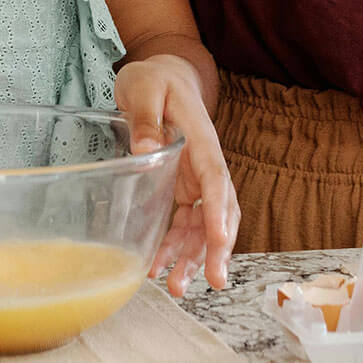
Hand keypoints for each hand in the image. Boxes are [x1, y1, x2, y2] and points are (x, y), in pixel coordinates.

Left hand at [114, 54, 239, 295]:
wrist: (164, 75)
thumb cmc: (154, 78)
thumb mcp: (143, 87)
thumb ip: (145, 116)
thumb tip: (145, 149)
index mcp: (200, 138)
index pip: (215, 177)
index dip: (218, 210)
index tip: (219, 240)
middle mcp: (204, 163)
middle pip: (220, 210)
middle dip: (217, 248)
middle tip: (211, 281)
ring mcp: (195, 179)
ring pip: (204, 225)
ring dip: (195, 257)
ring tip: (176, 286)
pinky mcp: (183, 188)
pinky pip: (185, 224)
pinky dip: (176, 247)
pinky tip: (159, 267)